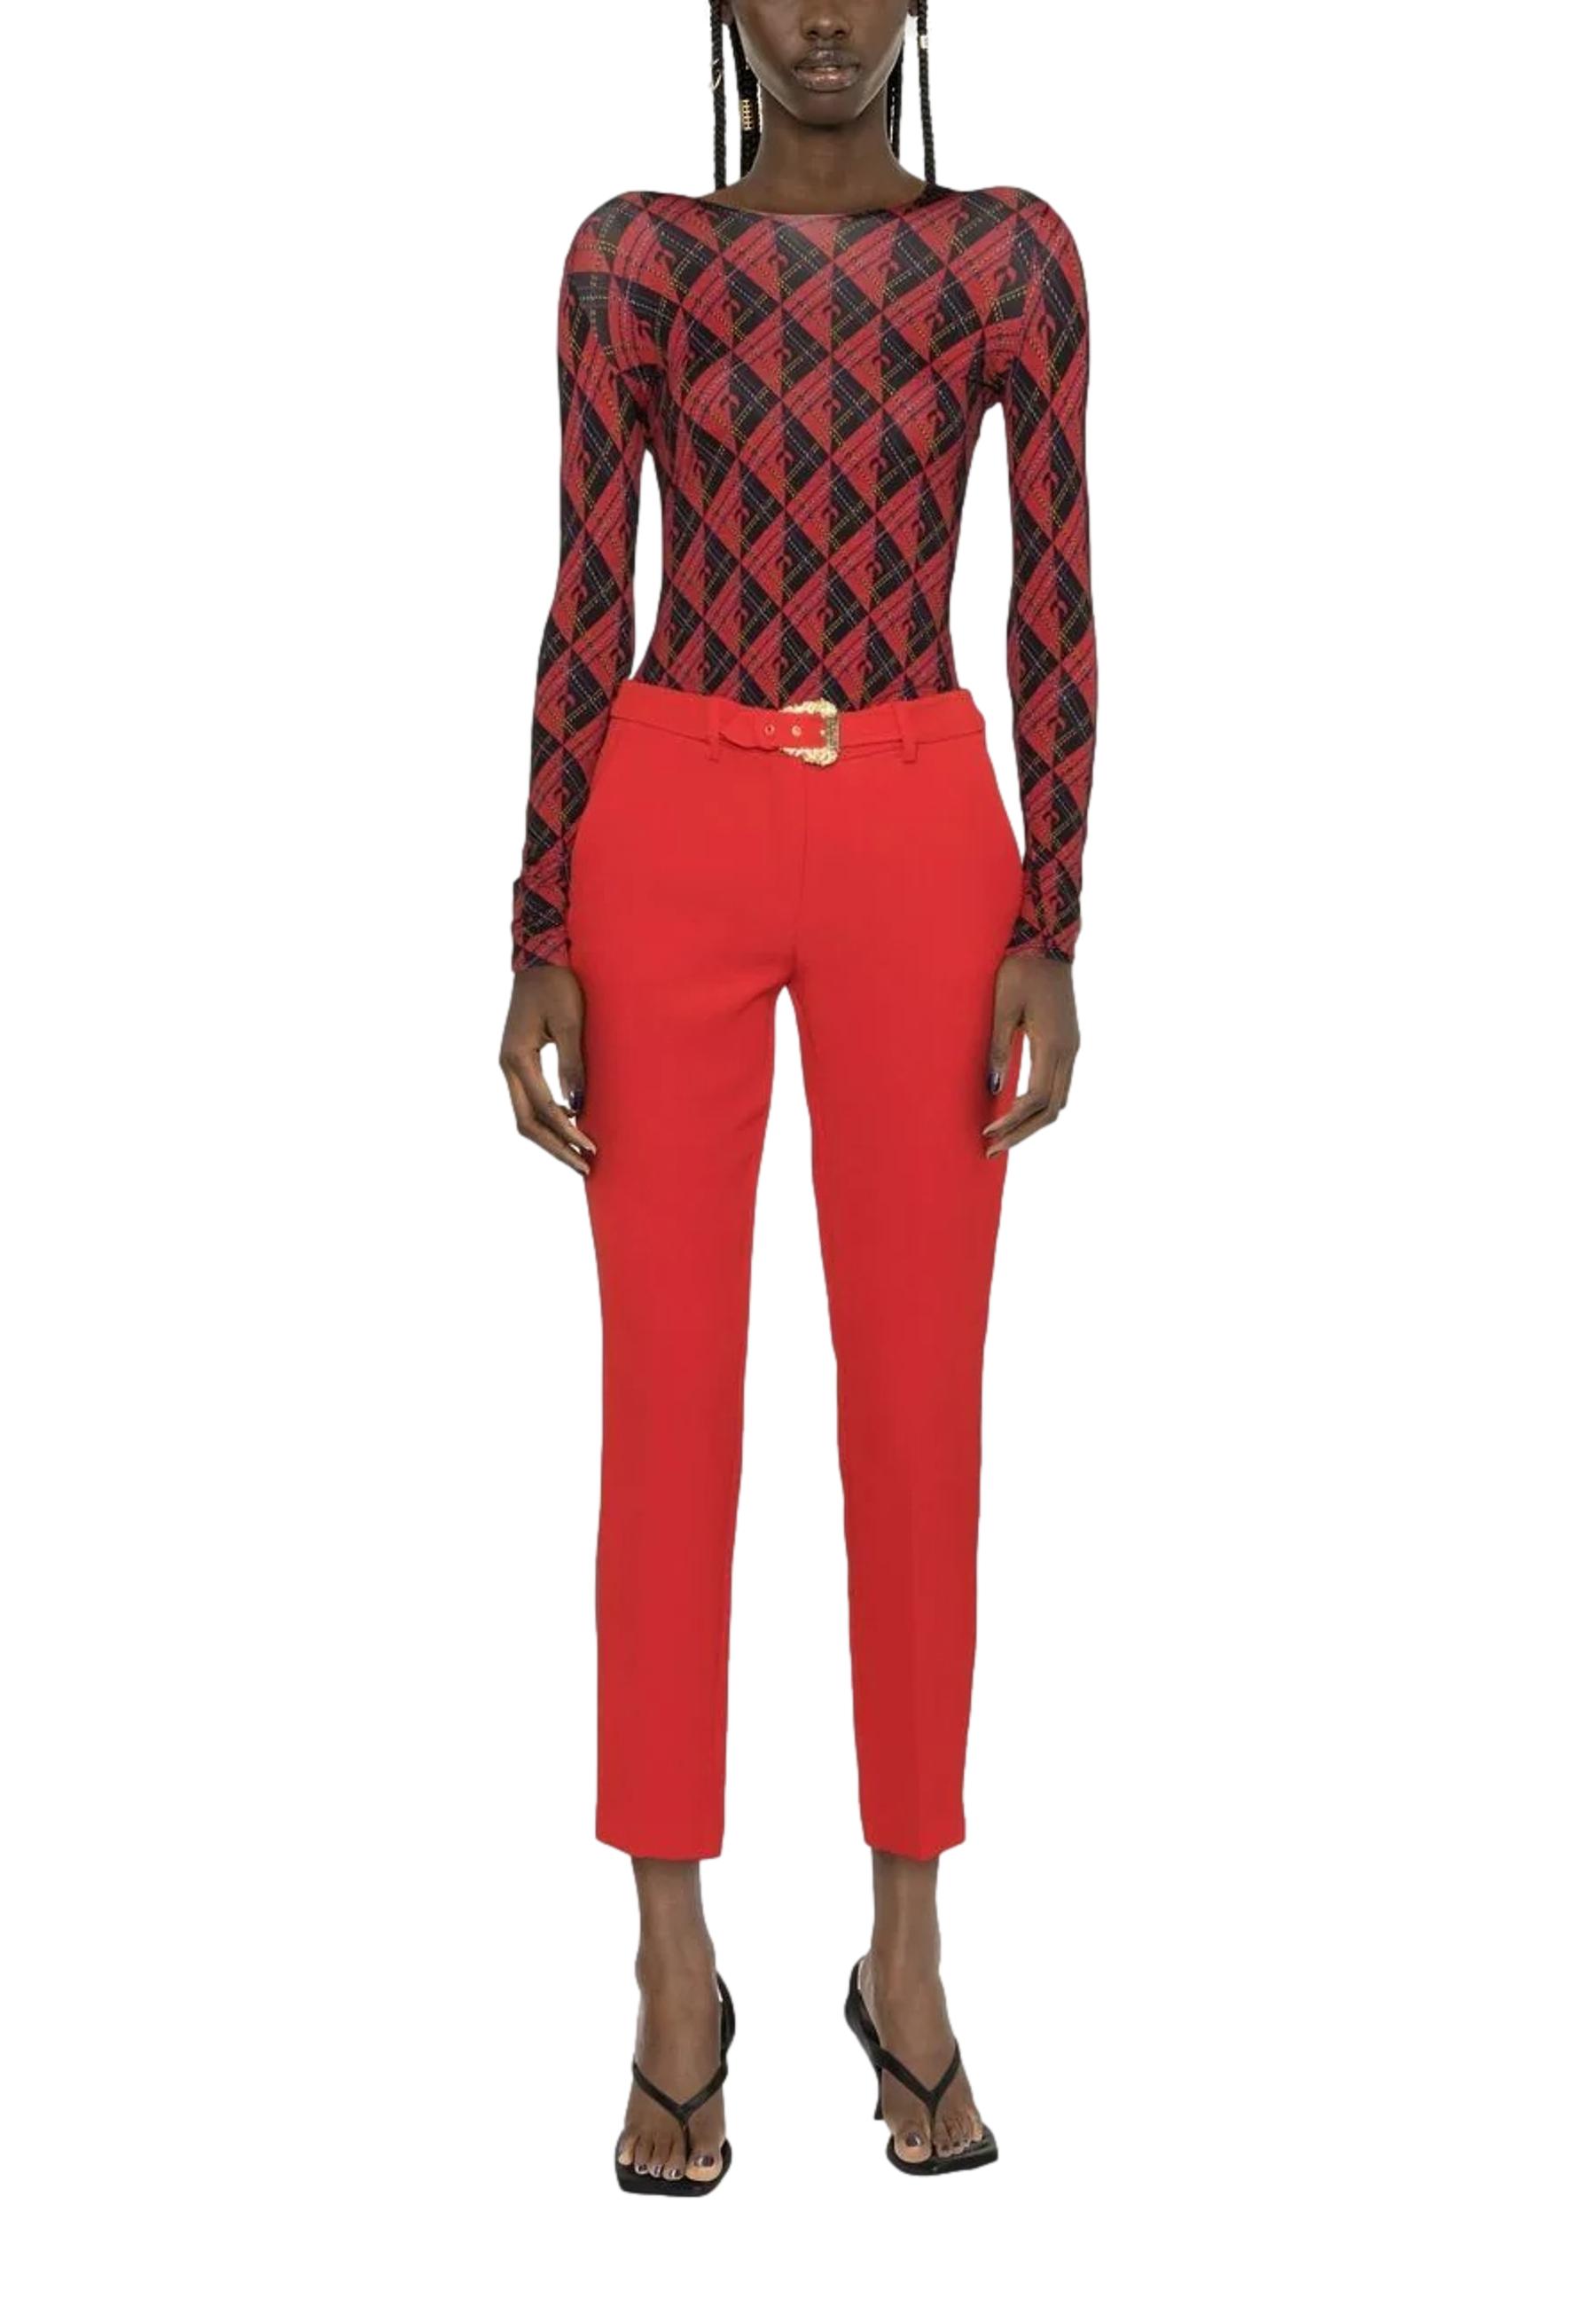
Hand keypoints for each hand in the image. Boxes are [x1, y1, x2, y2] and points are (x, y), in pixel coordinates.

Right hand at [499, 964, 596, 1175]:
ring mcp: (509, 1064)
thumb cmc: (557, 986)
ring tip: (579, 1153)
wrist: (539, 959)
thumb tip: (578, 1106)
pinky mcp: (518, 1061)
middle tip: (584, 1167)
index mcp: (517, 1058)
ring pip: (525, 1114)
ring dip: (551, 1136)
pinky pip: (529, 1100)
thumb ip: (573, 1065)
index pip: (543, 1109)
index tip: (591, 1150)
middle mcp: (507, 1066)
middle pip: (526, 1123)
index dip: (567, 1133)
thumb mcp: (569, 1023)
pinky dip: (548, 1118)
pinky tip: (570, 1122)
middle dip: (555, 1147)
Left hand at [982, 953, 1079, 1157]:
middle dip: (1022, 1132)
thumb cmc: (1020, 970)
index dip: (1013, 1121)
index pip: (1037, 1100)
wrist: (1047, 943)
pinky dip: (1040, 1106)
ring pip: (1059, 1100)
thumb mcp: (1002, 1007)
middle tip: (991, 1148)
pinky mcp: (1068, 1043)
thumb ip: (998, 1048)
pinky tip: (1018, 1110)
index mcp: (1054, 1044)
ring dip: (1033, 1122)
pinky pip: (1058, 1085)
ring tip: (1003, 1136)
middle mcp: (1069, 1051)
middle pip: (1052, 1109)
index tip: (988, 1133)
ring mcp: (1072, 1048)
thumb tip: (993, 1088)